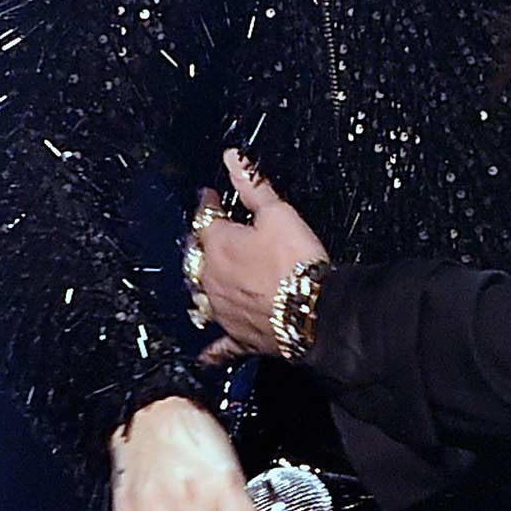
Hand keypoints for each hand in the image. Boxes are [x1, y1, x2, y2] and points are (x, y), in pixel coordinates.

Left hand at [194, 148, 330, 366]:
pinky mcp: (237, 336)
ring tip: (202, 277)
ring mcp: (222, 310)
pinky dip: (211, 346)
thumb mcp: (278, 213)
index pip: (204, 217)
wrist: (314, 311)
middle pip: (196, 257)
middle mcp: (211, 278)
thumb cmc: (296, 260)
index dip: (206, 203)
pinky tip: (204, 352)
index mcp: (218, 244)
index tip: (207, 195)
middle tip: (203, 232)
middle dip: (198, 242)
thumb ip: (253, 185)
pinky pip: (219, 344)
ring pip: (201, 295)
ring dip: (200, 284)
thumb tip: (233, 157)